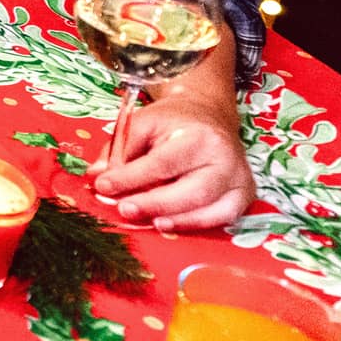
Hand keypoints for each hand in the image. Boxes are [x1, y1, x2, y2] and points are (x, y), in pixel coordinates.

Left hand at [90, 94, 255, 231]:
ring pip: (210, 209)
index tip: (103, 186)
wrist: (208, 115)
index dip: (131, 178)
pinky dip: (195, 224)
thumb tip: (97, 177)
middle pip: (192, 191)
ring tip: (147, 222)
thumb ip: (118, 150)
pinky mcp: (244, 195)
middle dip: (155, 204)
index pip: (163, 163)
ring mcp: (239, 179)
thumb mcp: (141, 124)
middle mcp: (226, 159)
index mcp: (199, 136)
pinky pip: (223, 218)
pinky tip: (169, 224)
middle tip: (124, 209)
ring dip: (176, 220)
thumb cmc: (172, 121)